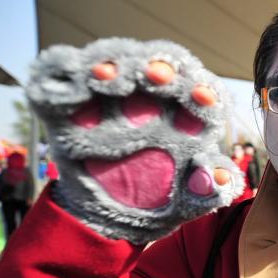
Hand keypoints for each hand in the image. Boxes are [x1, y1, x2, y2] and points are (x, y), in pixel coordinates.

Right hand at [27, 38, 243, 242]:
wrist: (113, 219)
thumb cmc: (161, 199)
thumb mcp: (189, 200)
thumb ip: (208, 190)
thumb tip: (216, 179)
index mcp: (187, 114)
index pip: (200, 88)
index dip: (204, 89)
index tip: (205, 98)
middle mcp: (150, 96)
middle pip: (157, 63)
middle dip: (158, 65)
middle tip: (157, 76)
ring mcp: (108, 96)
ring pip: (111, 59)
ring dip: (110, 63)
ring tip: (107, 77)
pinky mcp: (68, 103)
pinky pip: (60, 72)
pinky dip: (63, 69)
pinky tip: (73, 88)